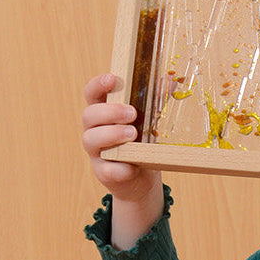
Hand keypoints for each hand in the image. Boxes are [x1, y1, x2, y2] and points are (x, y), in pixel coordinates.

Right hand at [81, 74, 161, 203]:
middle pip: (89, 115)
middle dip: (110, 112)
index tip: (112, 78)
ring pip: (91, 139)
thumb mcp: (149, 123)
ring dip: (112, 135)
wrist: (143, 180)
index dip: (98, 84)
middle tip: (132, 113)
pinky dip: (120, 168)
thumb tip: (171, 81)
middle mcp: (94, 131)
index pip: (92, 94)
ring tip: (132, 134)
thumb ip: (155, 102)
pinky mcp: (103, 173)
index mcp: (103, 114)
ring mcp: (97, 153)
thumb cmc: (143, 145)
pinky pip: (107, 170)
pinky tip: (133, 166)